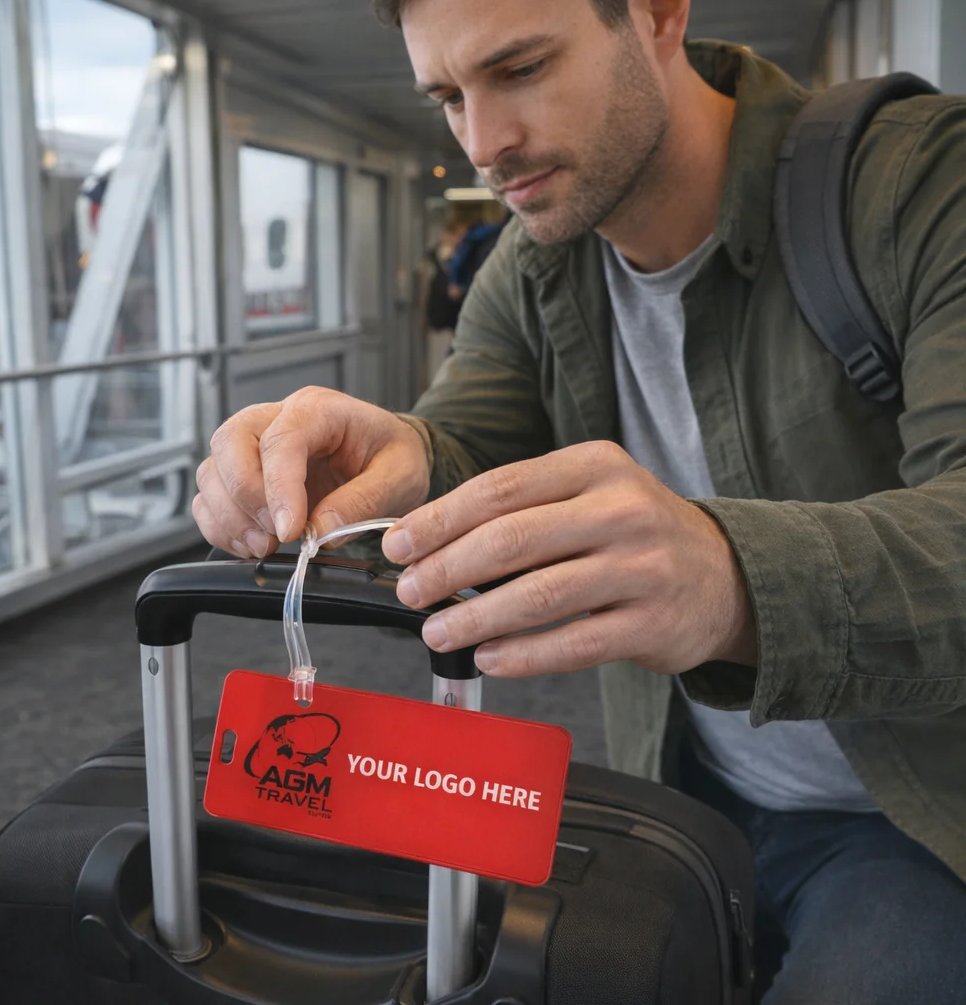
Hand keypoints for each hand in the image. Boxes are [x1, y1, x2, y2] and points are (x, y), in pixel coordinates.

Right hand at [193, 387, 430, 557]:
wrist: (391, 455)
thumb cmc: (394, 455)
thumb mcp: (399, 476)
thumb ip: (364, 501)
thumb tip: (321, 529)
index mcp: (318, 409)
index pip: (281, 440)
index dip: (278, 488)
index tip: (290, 530)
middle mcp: (278, 418)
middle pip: (229, 442)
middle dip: (244, 496)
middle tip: (275, 536)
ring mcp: (256, 445)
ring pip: (213, 470)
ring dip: (230, 516)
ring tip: (266, 546)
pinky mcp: (246, 474)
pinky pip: (212, 497)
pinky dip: (221, 526)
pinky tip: (252, 545)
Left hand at [380, 441, 755, 677]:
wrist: (723, 575)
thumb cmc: (634, 533)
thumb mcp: (591, 494)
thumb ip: (525, 509)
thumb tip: (433, 542)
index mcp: (596, 466)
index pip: (500, 488)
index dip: (440, 519)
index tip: (399, 544)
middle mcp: (622, 509)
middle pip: (512, 539)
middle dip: (447, 569)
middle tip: (410, 592)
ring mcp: (642, 567)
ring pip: (539, 595)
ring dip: (475, 618)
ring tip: (437, 632)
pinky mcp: (652, 623)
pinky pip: (573, 644)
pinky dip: (523, 655)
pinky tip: (489, 658)